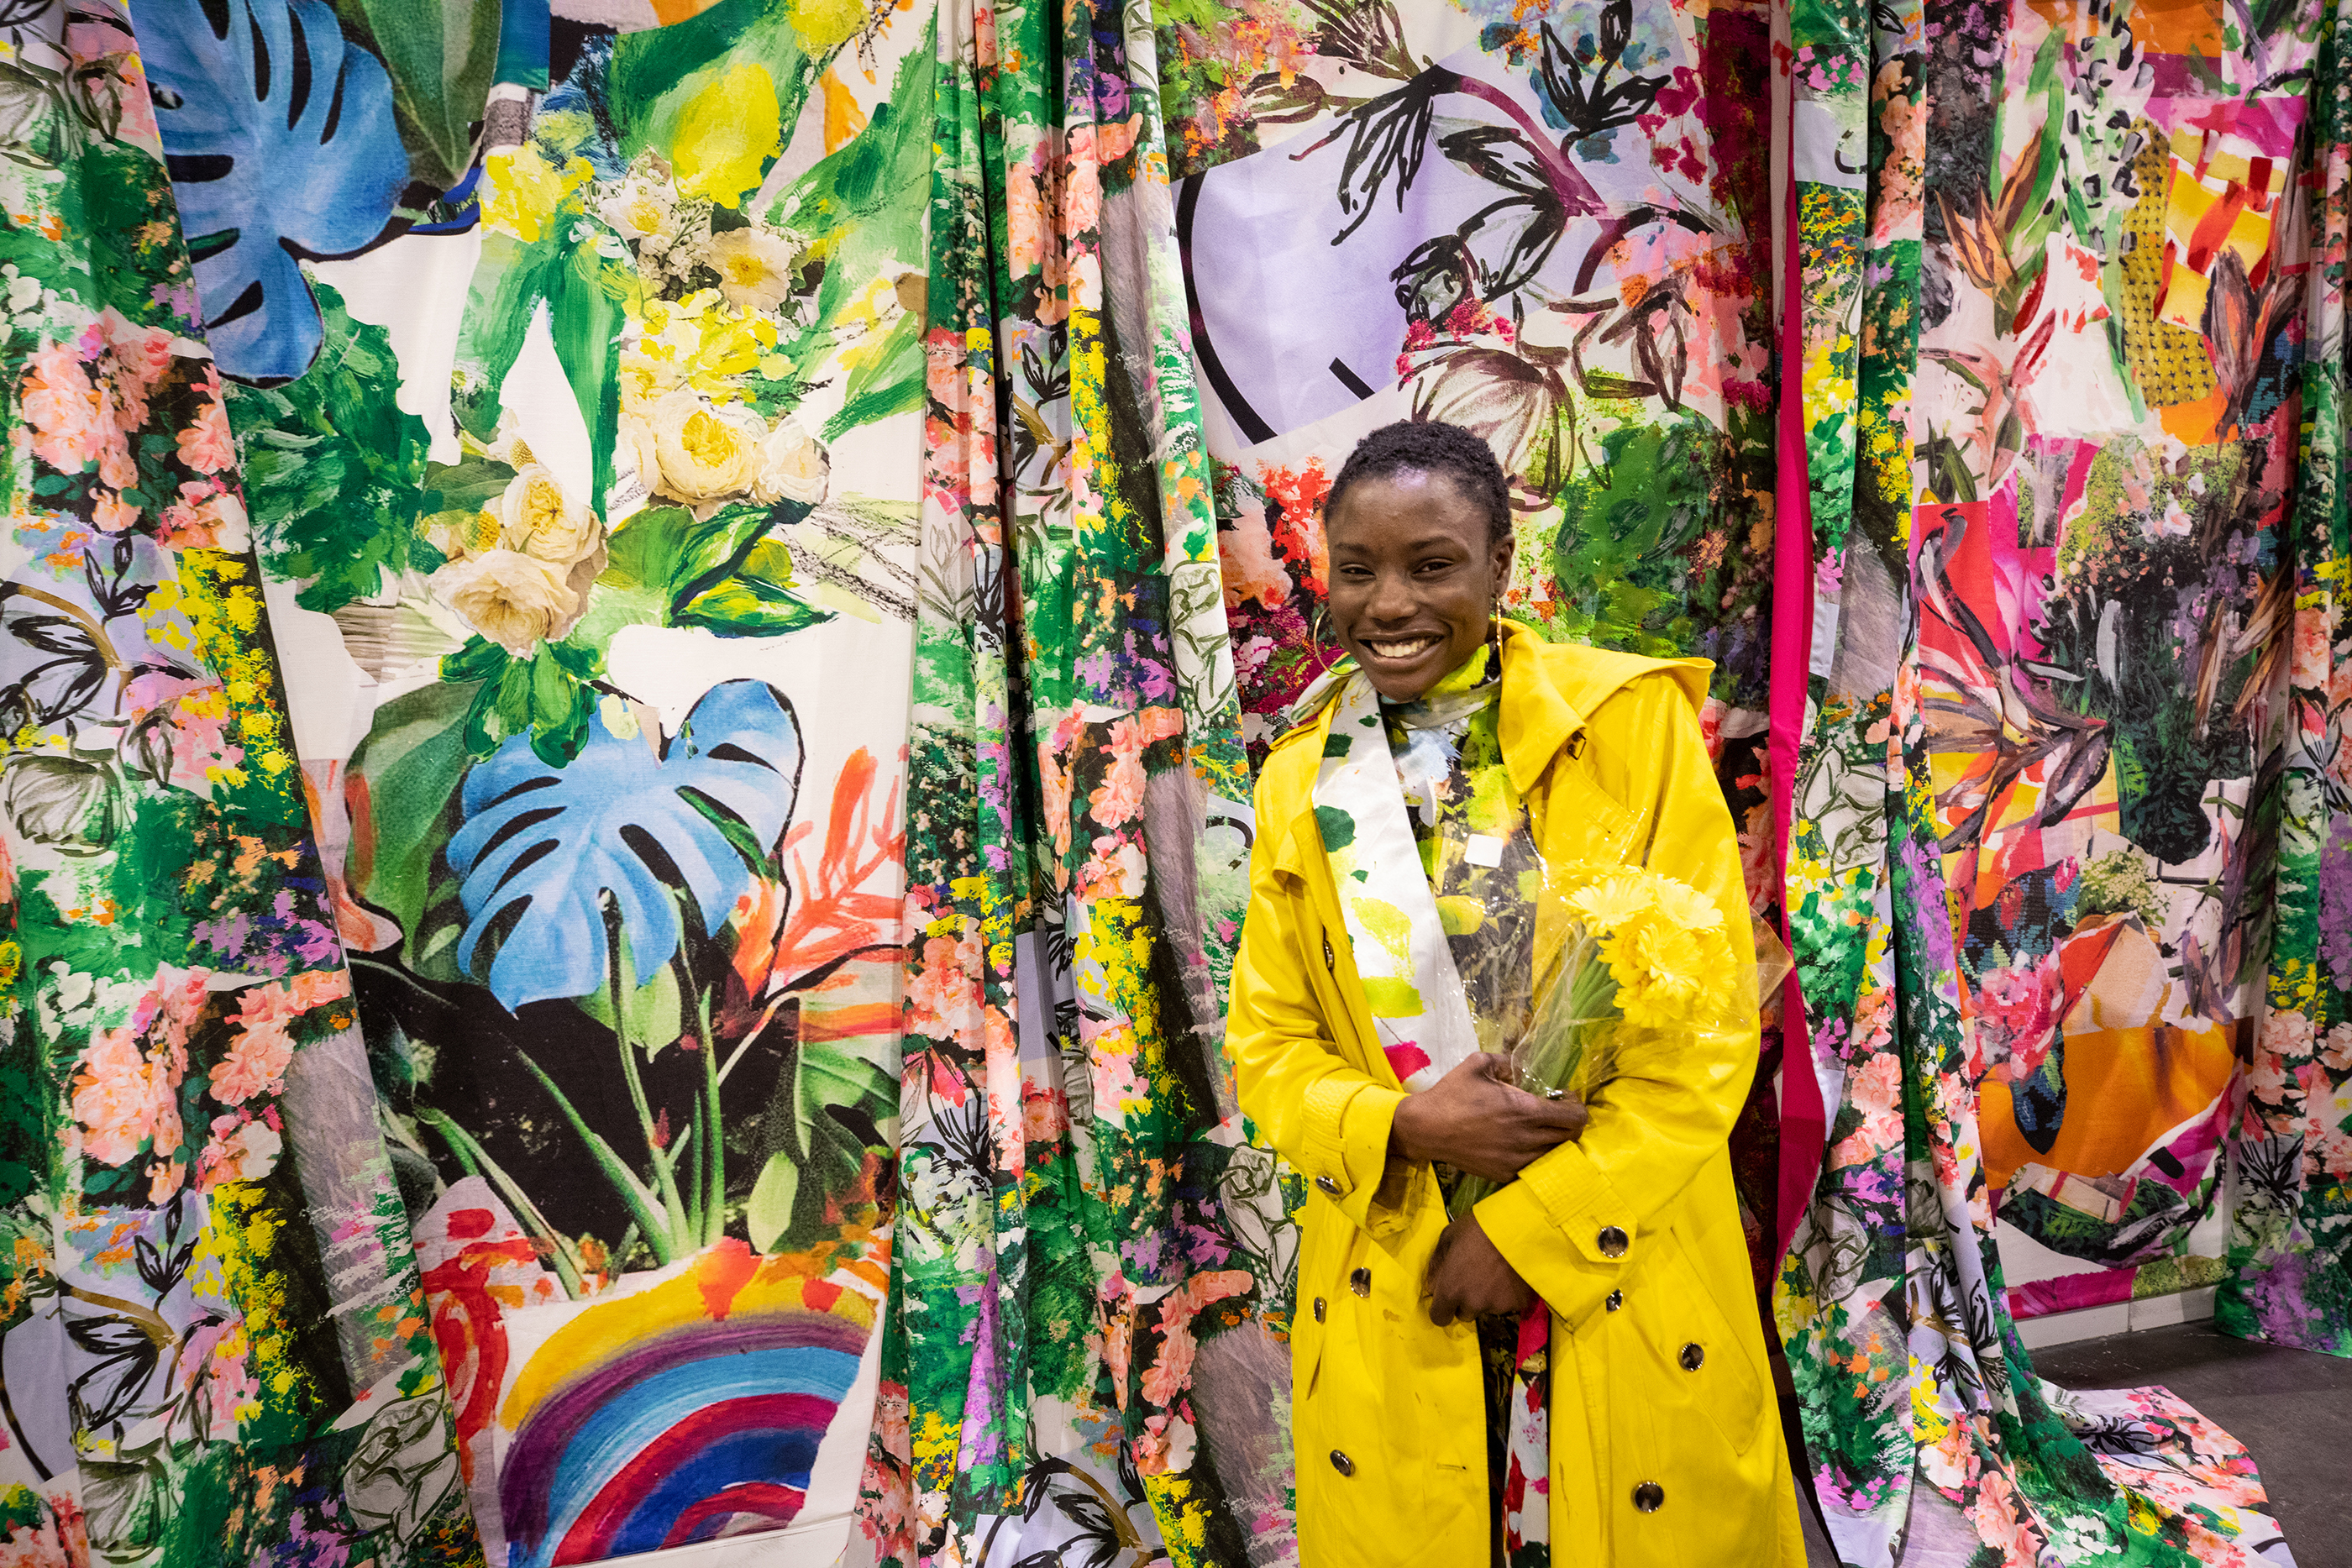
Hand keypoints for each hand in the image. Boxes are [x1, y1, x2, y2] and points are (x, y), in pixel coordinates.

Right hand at [1388, 1054, 1586, 1183]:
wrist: (1426, 1128)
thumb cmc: (1452, 1094)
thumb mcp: (1479, 1064)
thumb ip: (1508, 1061)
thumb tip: (1524, 1065)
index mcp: (1525, 1110)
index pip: (1574, 1117)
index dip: (1577, 1106)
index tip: (1565, 1099)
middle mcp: (1526, 1138)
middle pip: (1571, 1138)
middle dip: (1570, 1124)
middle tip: (1557, 1113)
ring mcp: (1517, 1160)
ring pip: (1555, 1155)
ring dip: (1554, 1141)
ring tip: (1541, 1130)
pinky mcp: (1505, 1173)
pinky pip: (1533, 1167)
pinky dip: (1536, 1156)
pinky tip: (1523, 1144)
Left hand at [1425, 1213, 1535, 1326]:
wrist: (1522, 1229)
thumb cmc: (1479, 1229)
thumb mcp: (1449, 1237)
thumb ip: (1436, 1264)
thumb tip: (1432, 1285)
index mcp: (1451, 1290)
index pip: (1439, 1317)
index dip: (1442, 1308)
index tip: (1449, 1295)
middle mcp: (1472, 1304)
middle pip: (1464, 1313)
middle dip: (1466, 1300)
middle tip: (1475, 1277)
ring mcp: (1497, 1306)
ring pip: (1487, 1308)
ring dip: (1488, 1296)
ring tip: (1497, 1271)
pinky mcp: (1519, 1304)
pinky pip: (1509, 1303)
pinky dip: (1508, 1293)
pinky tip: (1512, 1274)